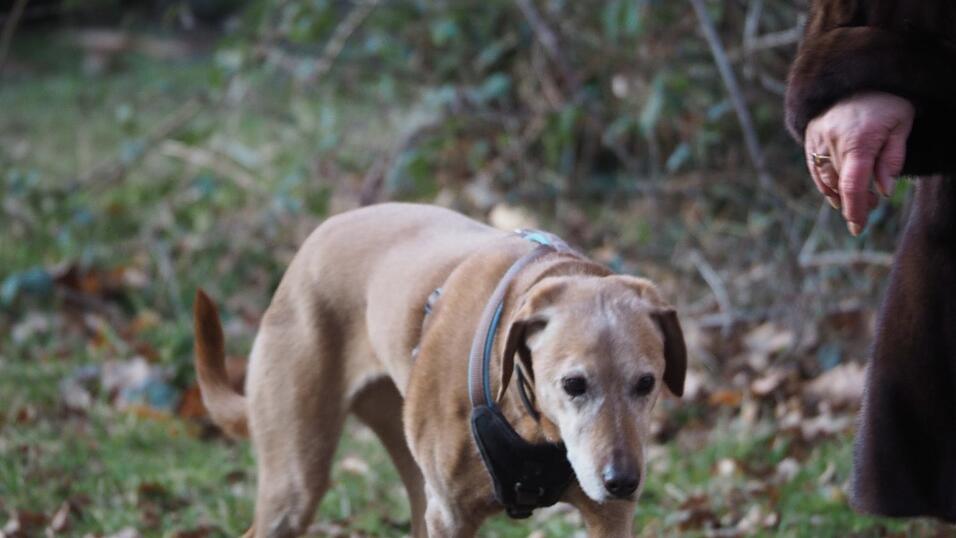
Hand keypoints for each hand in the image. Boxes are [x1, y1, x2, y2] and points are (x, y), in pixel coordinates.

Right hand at [804, 92, 913, 234]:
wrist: (859, 73)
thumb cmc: (888, 102)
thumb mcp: (902, 126)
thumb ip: (892, 160)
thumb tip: (883, 191)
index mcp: (858, 140)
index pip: (853, 186)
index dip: (855, 210)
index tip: (858, 228)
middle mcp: (833, 140)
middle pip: (841, 185)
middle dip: (855, 202)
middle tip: (872, 208)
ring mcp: (817, 139)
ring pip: (826, 179)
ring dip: (840, 194)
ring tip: (857, 198)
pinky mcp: (809, 137)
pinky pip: (815, 168)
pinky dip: (825, 183)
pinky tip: (837, 190)